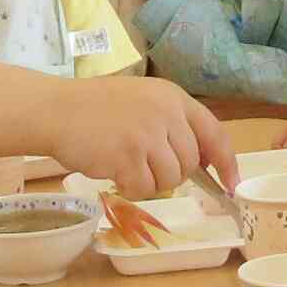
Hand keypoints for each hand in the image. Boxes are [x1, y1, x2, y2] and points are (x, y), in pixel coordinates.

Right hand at [48, 75, 236, 204]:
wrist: (55, 110)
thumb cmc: (94, 109)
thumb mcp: (142, 102)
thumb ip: (171, 123)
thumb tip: (201, 161)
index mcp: (172, 97)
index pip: (214, 133)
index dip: (226, 162)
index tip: (232, 184)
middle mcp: (165, 113)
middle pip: (189, 164)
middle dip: (170, 174)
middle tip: (142, 166)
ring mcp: (147, 134)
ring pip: (169, 180)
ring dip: (149, 182)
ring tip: (124, 165)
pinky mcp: (128, 156)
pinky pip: (144, 189)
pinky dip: (130, 189)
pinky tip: (113, 172)